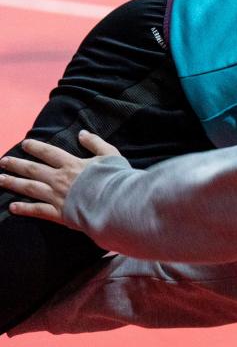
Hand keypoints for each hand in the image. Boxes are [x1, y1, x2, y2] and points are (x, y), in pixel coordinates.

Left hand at [0, 130, 119, 224]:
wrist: (116, 202)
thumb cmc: (115, 178)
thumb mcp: (111, 155)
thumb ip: (96, 143)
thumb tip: (82, 133)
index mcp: (72, 164)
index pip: (49, 153)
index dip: (36, 148)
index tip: (25, 144)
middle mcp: (60, 179)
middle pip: (33, 170)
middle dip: (17, 164)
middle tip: (3, 161)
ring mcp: (57, 196)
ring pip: (30, 188)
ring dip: (14, 183)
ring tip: (0, 179)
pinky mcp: (59, 213)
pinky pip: (37, 210)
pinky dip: (24, 209)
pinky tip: (12, 207)